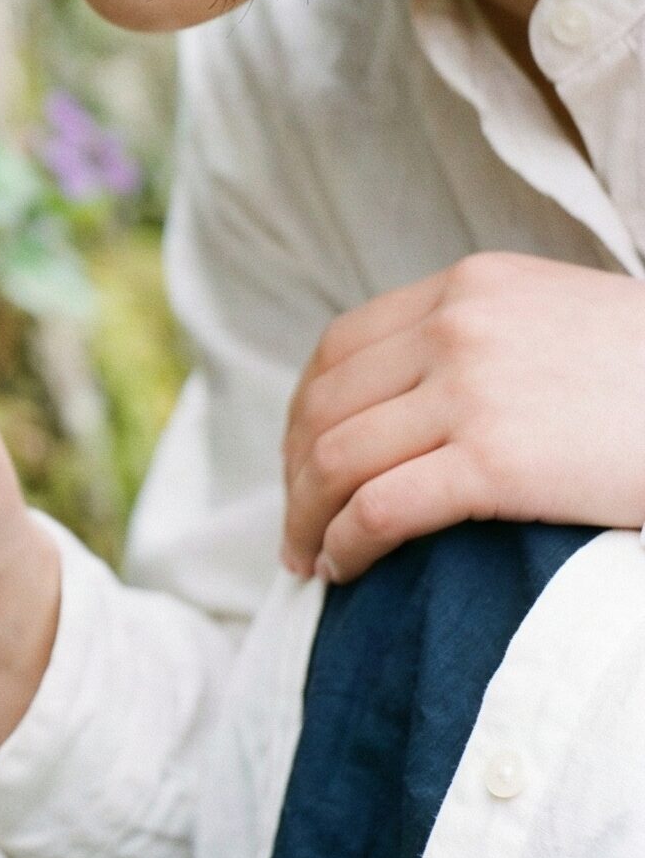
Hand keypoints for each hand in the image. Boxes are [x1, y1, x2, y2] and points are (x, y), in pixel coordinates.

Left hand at [281, 252, 644, 581]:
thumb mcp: (563, 318)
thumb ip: (486, 335)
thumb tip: (412, 392)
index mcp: (468, 287)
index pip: (339, 348)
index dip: (302, 414)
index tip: (300, 462)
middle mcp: (457, 327)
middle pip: (324, 405)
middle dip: (294, 474)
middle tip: (296, 526)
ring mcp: (472, 391)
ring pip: (336, 458)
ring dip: (308, 517)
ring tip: (310, 559)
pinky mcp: (496, 461)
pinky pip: (380, 507)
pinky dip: (346, 543)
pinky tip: (345, 570)